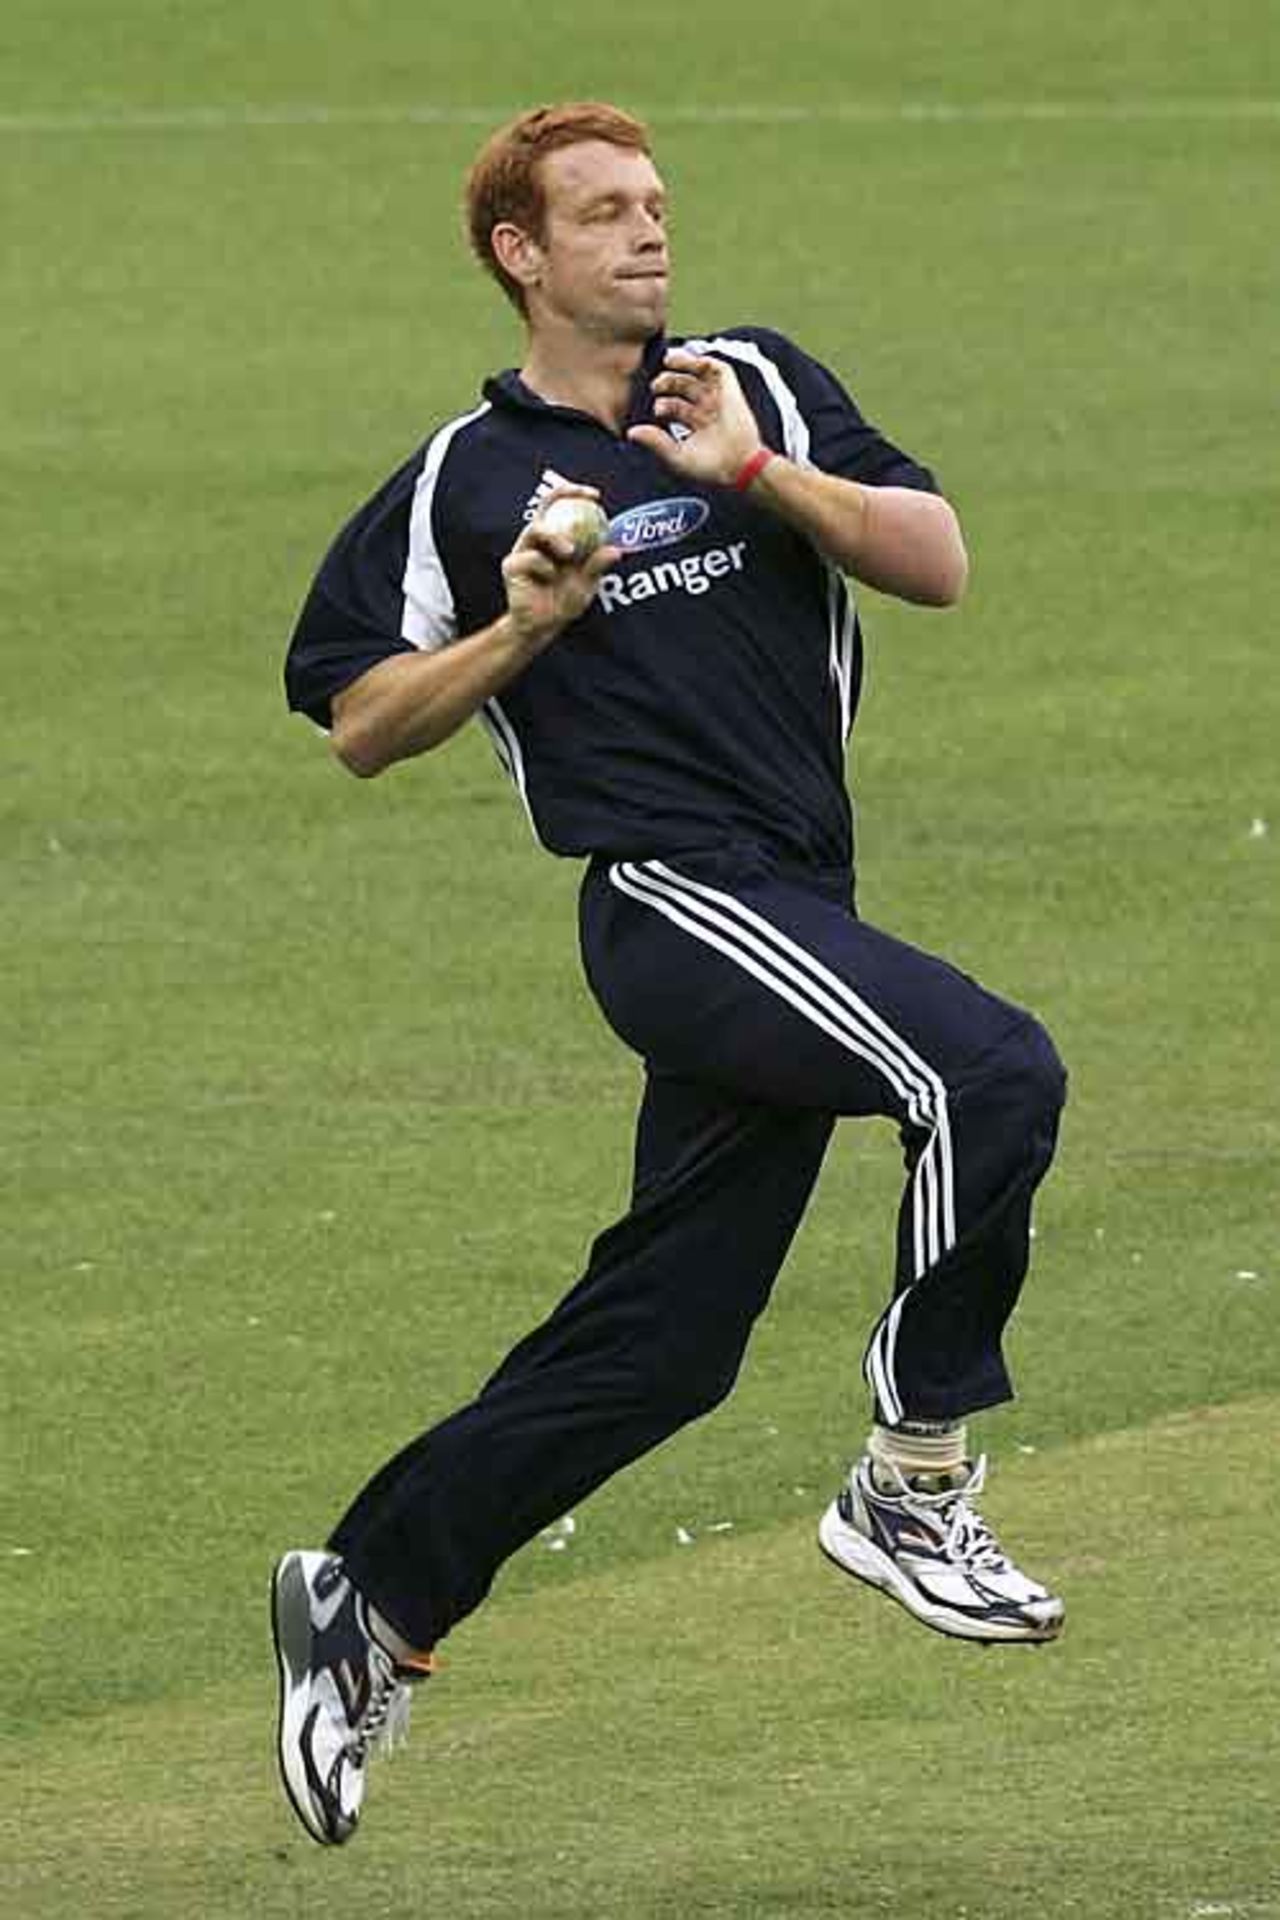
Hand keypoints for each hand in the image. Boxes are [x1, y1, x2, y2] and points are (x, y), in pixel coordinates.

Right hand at [501, 485, 618, 653]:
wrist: (542, 627)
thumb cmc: (563, 603)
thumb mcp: (587, 584)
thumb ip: (597, 566)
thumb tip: (616, 550)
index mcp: (554, 538)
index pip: (560, 506)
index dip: (575, 493)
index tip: (595, 495)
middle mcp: (536, 540)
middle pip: (544, 506)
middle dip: (564, 496)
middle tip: (585, 502)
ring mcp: (521, 551)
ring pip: (535, 529)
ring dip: (555, 537)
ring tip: (570, 552)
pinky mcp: (511, 565)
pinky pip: (530, 558)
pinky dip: (545, 568)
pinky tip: (549, 579)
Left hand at [626, 350, 762, 486]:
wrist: (738, 467)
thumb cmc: (710, 468)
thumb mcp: (676, 456)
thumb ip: (654, 442)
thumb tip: (630, 432)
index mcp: (695, 426)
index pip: (675, 407)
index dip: (662, 404)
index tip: (655, 409)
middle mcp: (707, 410)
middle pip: (684, 387)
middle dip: (668, 382)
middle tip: (656, 386)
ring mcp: (719, 400)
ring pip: (699, 374)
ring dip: (684, 364)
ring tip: (668, 360)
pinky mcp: (732, 392)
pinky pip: (719, 369)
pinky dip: (704, 360)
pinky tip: (690, 359)